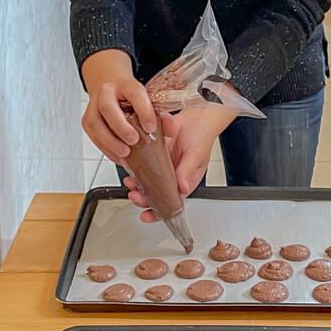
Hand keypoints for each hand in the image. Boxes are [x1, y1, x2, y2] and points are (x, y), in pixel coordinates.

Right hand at [81, 49, 156, 160]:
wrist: (113, 92)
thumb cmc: (133, 100)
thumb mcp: (149, 102)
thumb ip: (162, 116)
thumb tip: (171, 130)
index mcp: (126, 85)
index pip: (134, 94)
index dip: (143, 111)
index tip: (151, 127)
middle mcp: (107, 92)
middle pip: (108, 107)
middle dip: (121, 126)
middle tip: (134, 140)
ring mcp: (93, 106)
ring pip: (95, 123)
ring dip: (110, 141)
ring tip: (124, 152)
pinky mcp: (87, 121)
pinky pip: (93, 136)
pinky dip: (105, 148)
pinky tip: (117, 156)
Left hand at [125, 105, 234, 221]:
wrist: (197, 115)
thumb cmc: (202, 136)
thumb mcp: (196, 156)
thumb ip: (188, 172)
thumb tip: (182, 188)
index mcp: (184, 182)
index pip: (170, 203)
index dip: (158, 212)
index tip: (146, 215)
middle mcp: (171, 176)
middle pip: (154, 194)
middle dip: (143, 198)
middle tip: (134, 195)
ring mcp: (161, 164)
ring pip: (145, 180)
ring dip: (136, 183)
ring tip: (130, 181)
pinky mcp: (152, 152)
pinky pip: (141, 162)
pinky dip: (134, 166)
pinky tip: (129, 166)